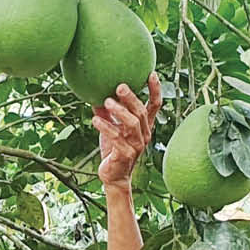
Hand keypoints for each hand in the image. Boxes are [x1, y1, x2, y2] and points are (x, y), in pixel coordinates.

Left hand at [94, 73, 163, 187]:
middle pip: (140, 112)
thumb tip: (94, 93)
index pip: (154, 106)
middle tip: (120, 87)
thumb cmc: (113, 150)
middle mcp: (143, 135)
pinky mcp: (126, 155)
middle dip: (131, 98)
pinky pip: (117, 139)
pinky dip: (106, 128)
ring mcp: (136, 146)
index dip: (155, 90)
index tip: (151, 74)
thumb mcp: (110, 128)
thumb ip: (106, 111)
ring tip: (106, 101)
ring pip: (132, 124)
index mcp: (143, 126)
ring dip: (119, 112)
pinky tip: (95, 120)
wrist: (113, 176)